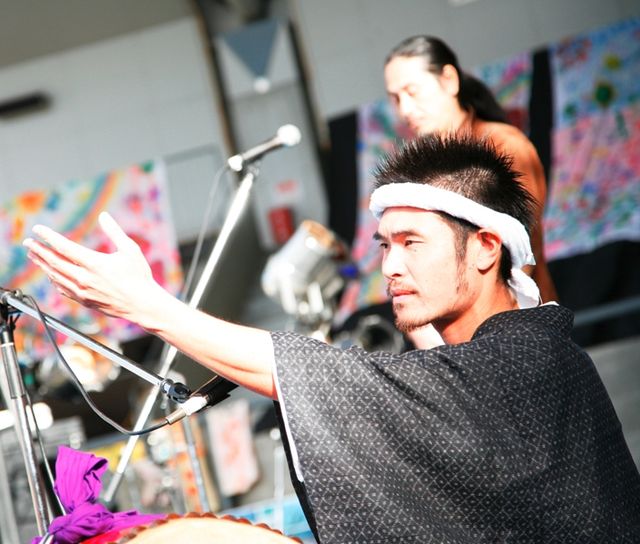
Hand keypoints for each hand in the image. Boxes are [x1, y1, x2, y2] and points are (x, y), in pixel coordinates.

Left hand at [23, 212, 162, 322]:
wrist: (142, 304)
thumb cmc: (139, 276)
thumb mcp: (130, 249)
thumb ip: (114, 231)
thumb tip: (104, 216)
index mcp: (94, 263)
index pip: (63, 246)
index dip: (48, 237)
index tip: (38, 229)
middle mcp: (84, 278)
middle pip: (54, 262)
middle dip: (39, 250)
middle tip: (28, 243)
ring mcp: (83, 291)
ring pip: (55, 276)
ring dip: (43, 264)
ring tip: (34, 256)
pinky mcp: (85, 301)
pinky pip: (63, 289)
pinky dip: (54, 280)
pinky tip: (51, 274)